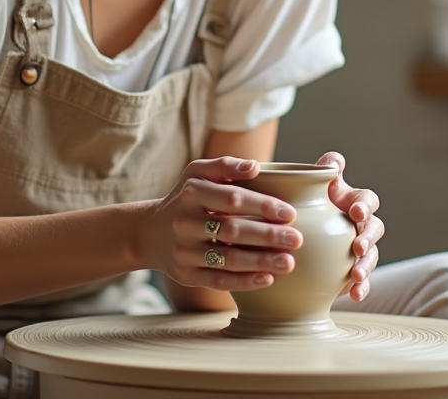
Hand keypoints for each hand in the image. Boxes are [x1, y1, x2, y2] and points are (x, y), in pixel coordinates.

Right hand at [141, 157, 302, 291]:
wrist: (150, 232)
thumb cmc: (186, 198)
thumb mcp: (197, 173)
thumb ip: (225, 166)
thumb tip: (255, 166)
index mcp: (192, 192)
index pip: (232, 198)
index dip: (263, 206)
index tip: (290, 213)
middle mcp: (184, 222)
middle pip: (232, 230)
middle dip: (268, 235)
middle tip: (297, 240)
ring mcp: (184, 251)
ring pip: (228, 258)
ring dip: (261, 261)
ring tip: (289, 263)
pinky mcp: (185, 274)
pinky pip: (218, 280)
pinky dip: (245, 281)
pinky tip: (268, 279)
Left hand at [316, 152, 382, 301]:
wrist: (297, 236)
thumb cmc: (306, 205)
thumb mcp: (311, 189)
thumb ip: (322, 174)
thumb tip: (332, 162)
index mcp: (353, 202)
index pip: (367, 200)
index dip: (365, 205)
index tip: (355, 212)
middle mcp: (361, 225)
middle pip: (374, 228)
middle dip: (368, 237)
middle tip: (357, 247)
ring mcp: (359, 248)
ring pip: (371, 256)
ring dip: (366, 265)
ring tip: (356, 275)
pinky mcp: (353, 270)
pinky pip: (363, 280)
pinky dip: (361, 288)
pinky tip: (355, 295)